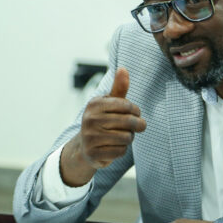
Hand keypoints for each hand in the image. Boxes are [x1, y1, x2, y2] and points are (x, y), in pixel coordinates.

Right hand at [60, 67, 145, 185]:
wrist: (84, 146)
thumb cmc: (103, 120)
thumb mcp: (110, 103)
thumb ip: (119, 88)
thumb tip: (123, 68)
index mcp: (94, 104)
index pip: (126, 105)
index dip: (136, 111)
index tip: (136, 113)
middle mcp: (89, 120)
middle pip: (128, 122)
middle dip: (137, 125)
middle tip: (138, 126)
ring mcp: (89, 138)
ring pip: (126, 138)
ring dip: (129, 138)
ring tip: (123, 136)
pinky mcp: (92, 154)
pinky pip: (120, 152)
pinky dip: (121, 150)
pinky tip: (114, 147)